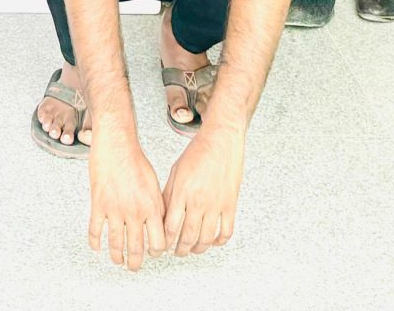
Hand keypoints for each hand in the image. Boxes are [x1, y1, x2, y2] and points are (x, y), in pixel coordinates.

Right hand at [86, 135, 167, 271]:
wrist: (116, 144)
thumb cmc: (136, 161)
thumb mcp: (154, 185)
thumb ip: (157, 206)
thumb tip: (160, 225)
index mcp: (151, 208)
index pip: (158, 242)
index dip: (156, 252)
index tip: (152, 254)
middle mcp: (134, 212)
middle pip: (136, 248)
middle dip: (135, 263)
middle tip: (133, 267)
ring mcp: (115, 209)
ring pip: (115, 244)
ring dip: (116, 257)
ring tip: (117, 261)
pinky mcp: (98, 204)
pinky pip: (95, 230)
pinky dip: (95, 242)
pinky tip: (96, 248)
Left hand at [161, 120, 248, 256]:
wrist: (221, 140)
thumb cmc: (197, 152)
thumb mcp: (176, 171)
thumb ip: (169, 194)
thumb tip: (163, 215)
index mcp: (182, 192)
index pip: (171, 226)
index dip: (166, 240)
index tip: (163, 245)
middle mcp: (199, 200)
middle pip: (188, 236)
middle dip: (180, 249)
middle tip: (178, 252)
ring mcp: (216, 204)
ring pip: (206, 238)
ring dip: (198, 248)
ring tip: (193, 249)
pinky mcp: (230, 204)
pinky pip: (226, 231)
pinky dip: (219, 241)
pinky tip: (213, 241)